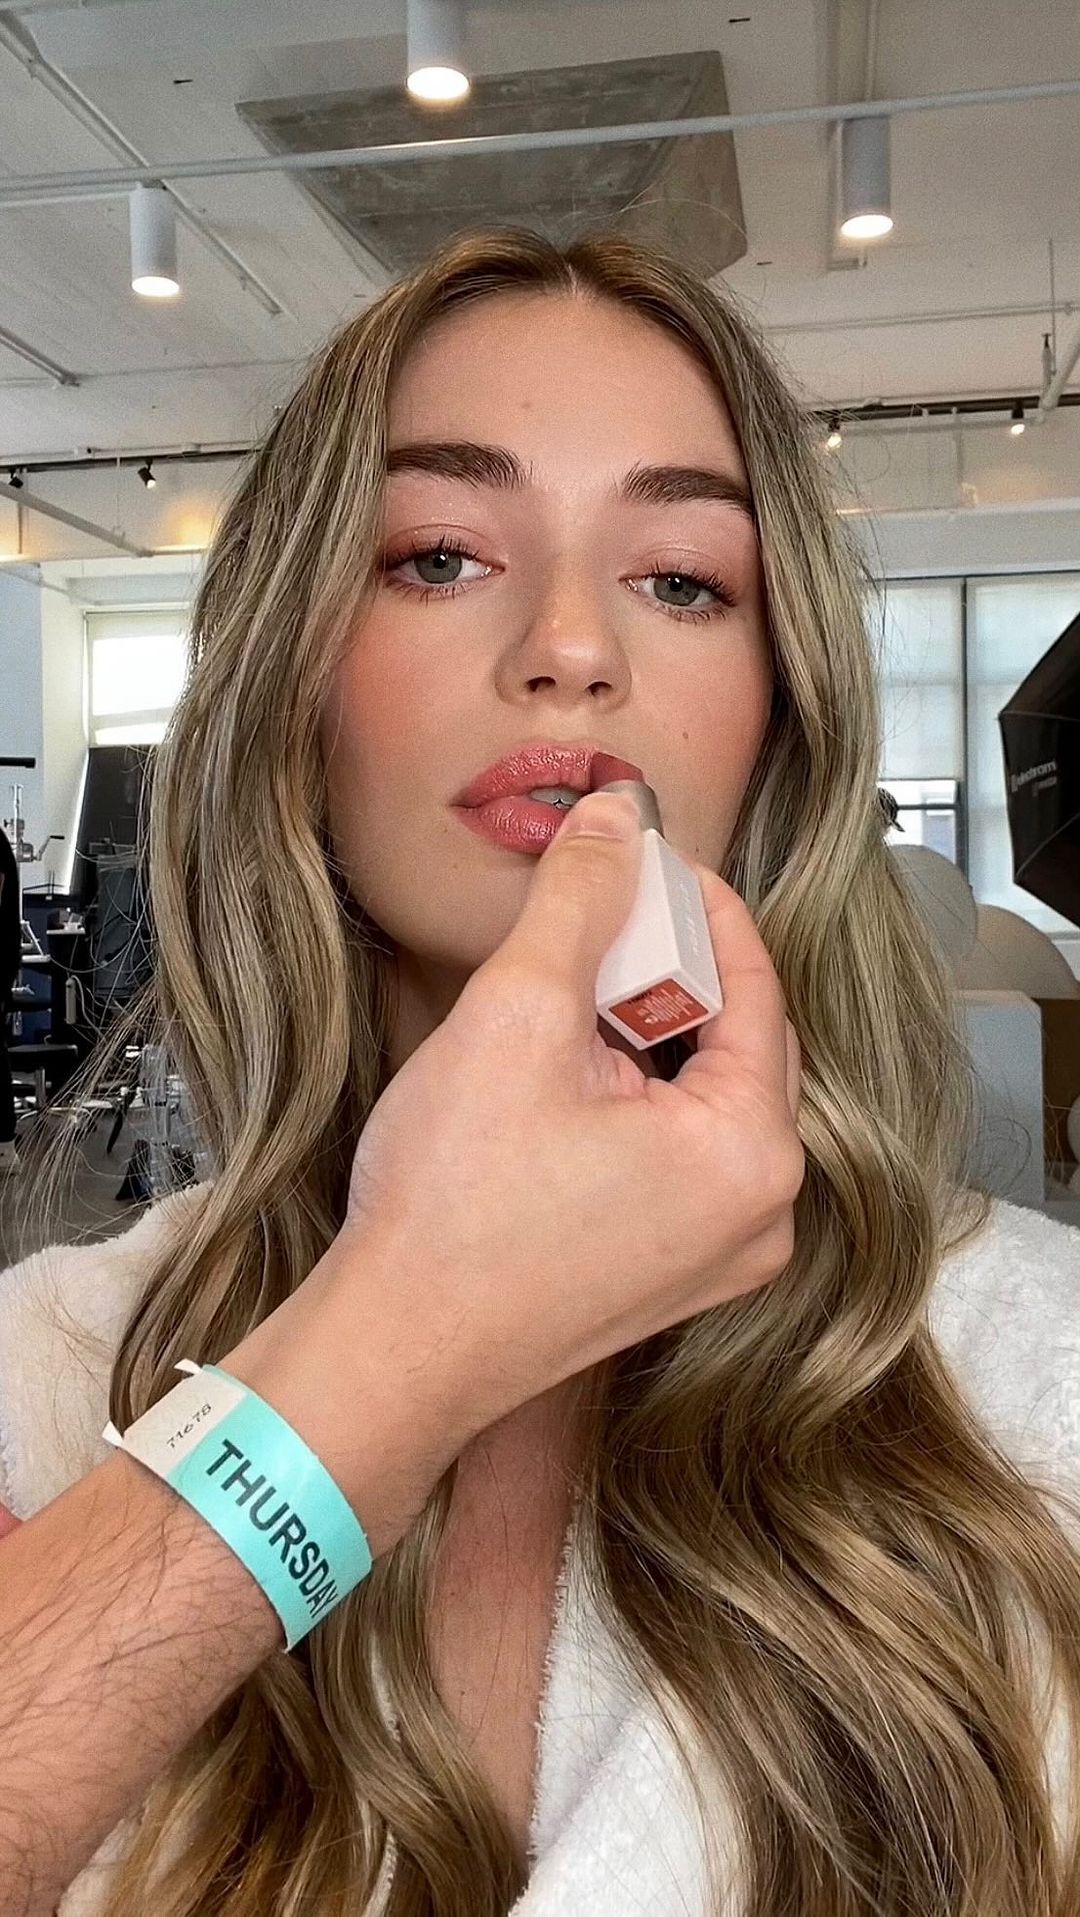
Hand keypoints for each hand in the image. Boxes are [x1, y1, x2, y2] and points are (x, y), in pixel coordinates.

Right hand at [335, 788, 803, 1428]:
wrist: (391, 1347)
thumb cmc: (451, 1208)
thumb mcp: (517, 1017)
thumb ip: (579, 901)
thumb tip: (618, 818)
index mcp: (752, 1155)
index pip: (754, 986)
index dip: (698, 906)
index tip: (644, 858)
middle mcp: (762, 1216)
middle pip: (735, 1043)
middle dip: (667, 971)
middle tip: (597, 919)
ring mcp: (720, 1257)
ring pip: (702, 1097)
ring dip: (644, 1034)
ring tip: (566, 996)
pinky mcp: (671, 1276)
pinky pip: (679, 1154)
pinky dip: (634, 1099)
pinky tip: (564, 1077)